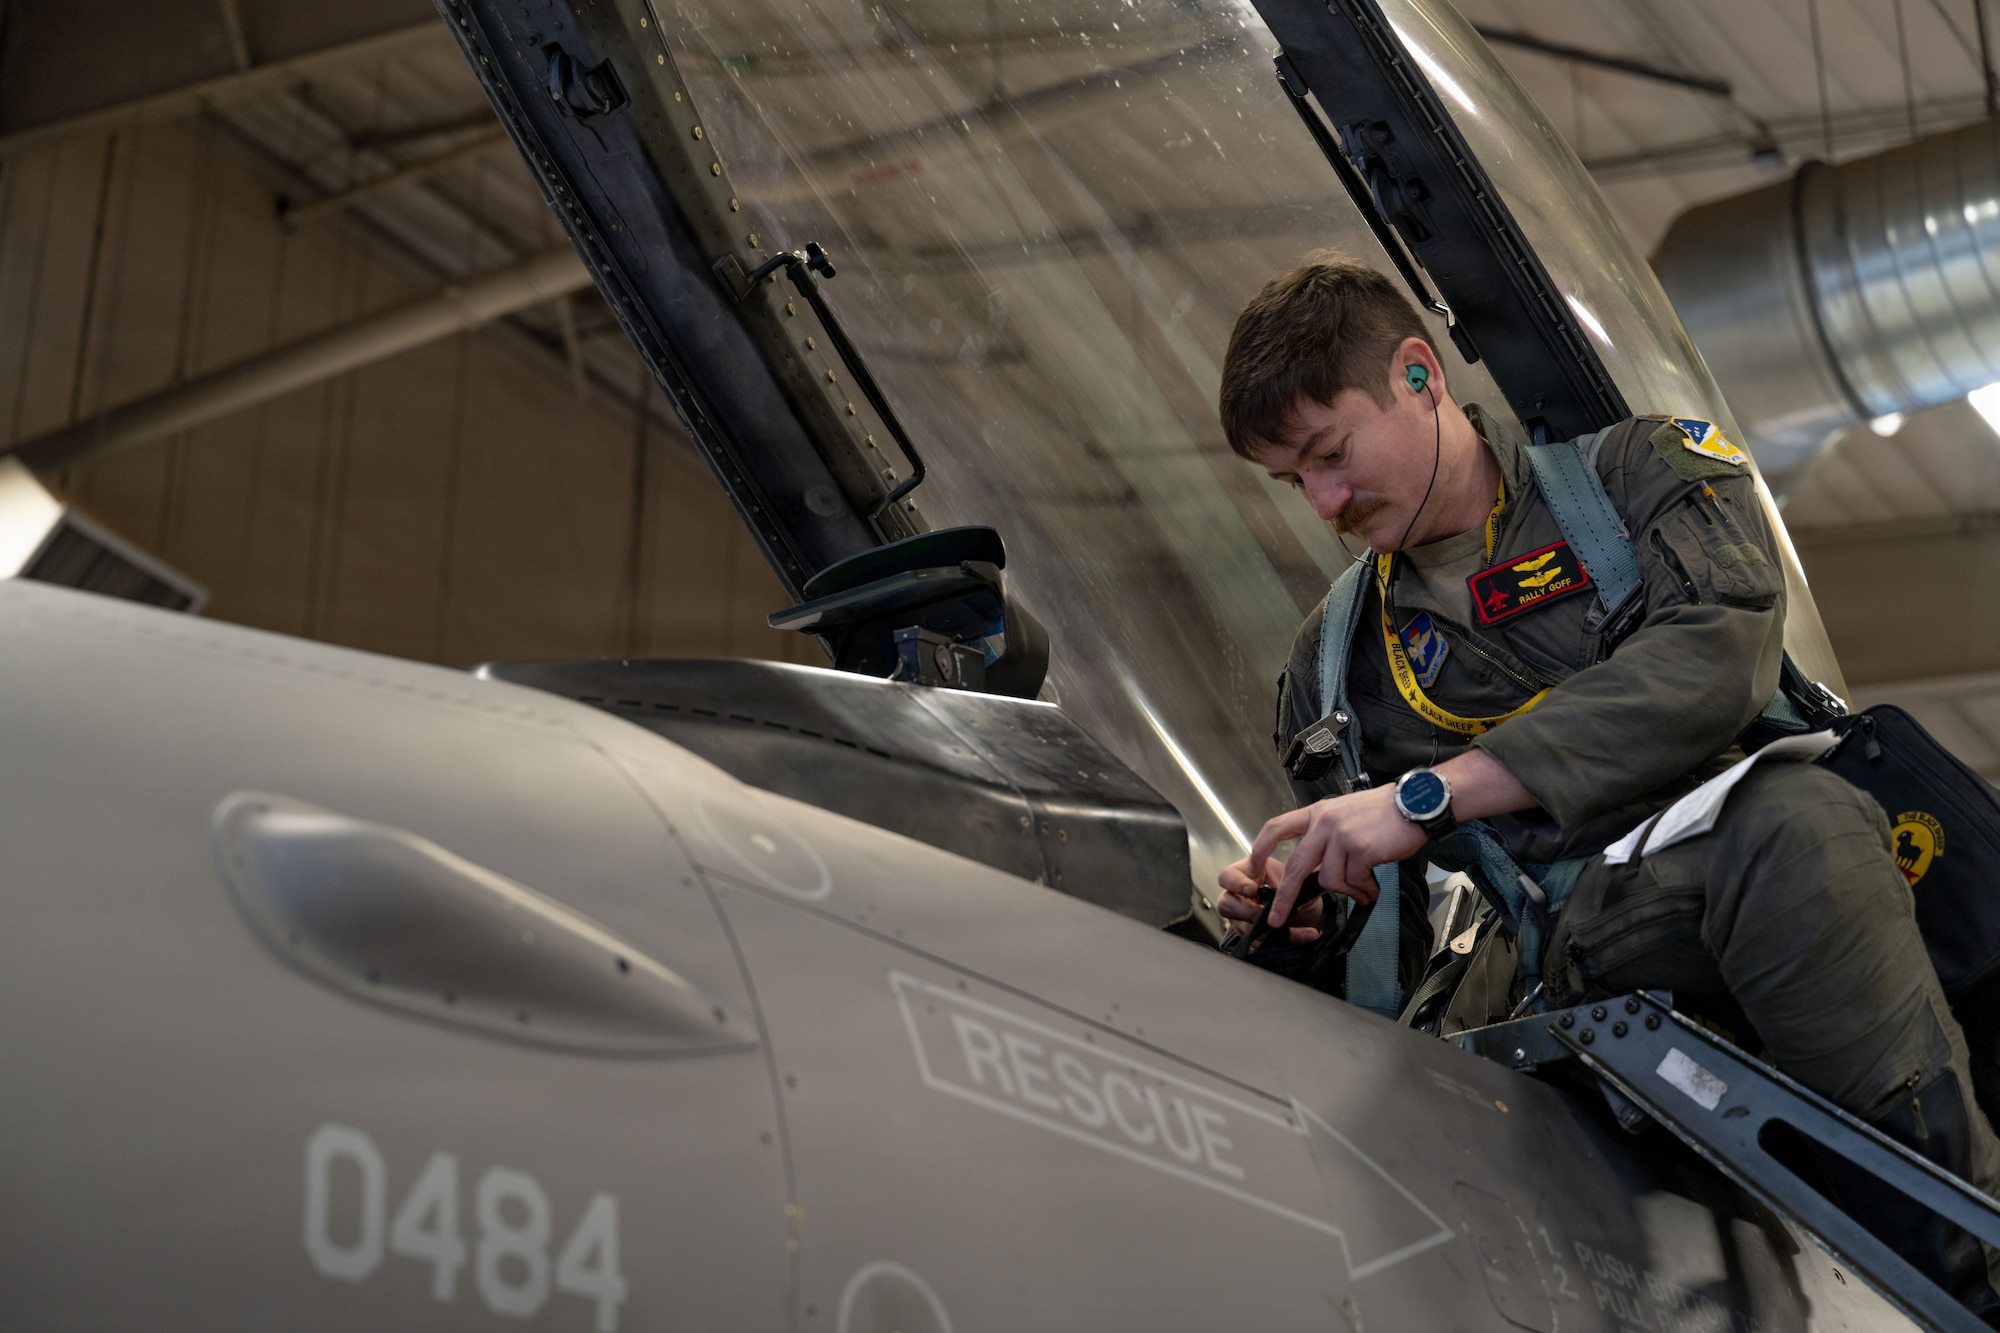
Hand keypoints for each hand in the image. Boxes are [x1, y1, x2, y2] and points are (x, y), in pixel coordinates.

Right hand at [1216, 853, 1322, 943]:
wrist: (1307, 910)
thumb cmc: (1297, 887)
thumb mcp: (1299, 877)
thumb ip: (1297, 877)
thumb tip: (1312, 873)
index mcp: (1249, 873)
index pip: (1228, 876)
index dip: (1237, 884)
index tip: (1253, 890)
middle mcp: (1240, 895)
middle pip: (1225, 903)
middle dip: (1244, 910)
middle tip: (1261, 912)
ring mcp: (1244, 917)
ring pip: (1238, 924)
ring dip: (1259, 927)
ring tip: (1280, 927)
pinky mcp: (1252, 934)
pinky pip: (1258, 941)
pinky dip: (1279, 939)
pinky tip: (1298, 935)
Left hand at [1242, 784, 1426, 929]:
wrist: (1415, 803)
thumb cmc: (1384, 811)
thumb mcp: (1344, 814)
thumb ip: (1326, 838)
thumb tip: (1318, 870)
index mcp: (1317, 813)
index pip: (1277, 827)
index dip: (1260, 849)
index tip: (1253, 868)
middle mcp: (1324, 823)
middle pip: (1296, 866)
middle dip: (1285, 897)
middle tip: (1277, 916)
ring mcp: (1342, 836)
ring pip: (1330, 880)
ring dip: (1347, 890)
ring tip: (1363, 889)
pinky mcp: (1360, 850)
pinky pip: (1354, 882)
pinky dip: (1364, 890)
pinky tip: (1373, 886)